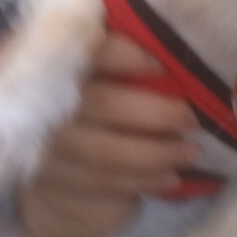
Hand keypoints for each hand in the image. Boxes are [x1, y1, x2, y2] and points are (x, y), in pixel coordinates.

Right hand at [19, 34, 199, 236]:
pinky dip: (142, 182)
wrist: (45, 150)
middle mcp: (48, 100)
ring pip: (106, 153)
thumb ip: (122, 58)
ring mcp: (47, 145)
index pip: (88, 52)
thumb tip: (170, 57)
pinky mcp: (54, 181)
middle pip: (104, 105)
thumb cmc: (88, 95)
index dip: (123, 56)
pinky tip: (171, 179)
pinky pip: (103, 184)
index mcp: (59, 61)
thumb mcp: (98, 67)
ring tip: (191, 153)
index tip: (159, 67)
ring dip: (157, 154)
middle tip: (191, 120)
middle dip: (156, 113)